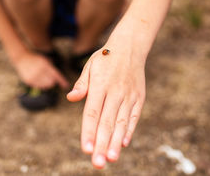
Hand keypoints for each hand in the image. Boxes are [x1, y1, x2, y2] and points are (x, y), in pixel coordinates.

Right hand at [14, 51, 68, 89]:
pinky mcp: (29, 81)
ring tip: (44, 78)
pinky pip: (38, 86)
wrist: (22, 58)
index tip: (65, 86)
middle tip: (52, 79)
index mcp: (45, 65)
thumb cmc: (36, 59)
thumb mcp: (45, 60)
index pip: (56, 75)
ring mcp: (33, 77)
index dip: (61, 81)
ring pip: (45, 86)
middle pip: (51, 82)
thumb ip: (52, 68)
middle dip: (53, 81)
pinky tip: (38, 79)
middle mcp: (39, 72)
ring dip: (47, 84)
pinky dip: (41, 85)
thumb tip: (59, 79)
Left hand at [67, 47, 145, 168]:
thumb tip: (71, 98)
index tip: (85, 149)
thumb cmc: (105, 58)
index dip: (88, 131)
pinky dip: (129, 130)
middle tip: (97, 163)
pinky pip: (134, 116)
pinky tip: (123, 144)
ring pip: (121, 122)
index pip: (92, 112)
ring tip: (110, 159)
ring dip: (115, 142)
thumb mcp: (90, 66)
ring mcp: (129, 95)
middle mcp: (115, 92)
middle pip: (107, 122)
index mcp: (100, 85)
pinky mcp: (139, 98)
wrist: (130, 46)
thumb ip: (81, 84)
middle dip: (101, 144)